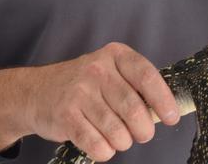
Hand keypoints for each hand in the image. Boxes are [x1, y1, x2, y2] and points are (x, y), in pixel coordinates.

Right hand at [0, 42, 179, 161]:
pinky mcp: (65, 115)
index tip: (172, 117)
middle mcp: (97, 70)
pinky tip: (103, 145)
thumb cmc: (83, 86)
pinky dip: (105, 151)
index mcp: (115, 55)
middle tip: (143, 134)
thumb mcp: (110, 73)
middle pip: (134, 108)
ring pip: (117, 130)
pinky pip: (96, 143)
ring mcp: (79, 92)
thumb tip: (164, 112)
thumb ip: (135, 87)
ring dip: (124, 142)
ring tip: (120, 138)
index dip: (163, 100)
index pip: (147, 77)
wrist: (35, 92)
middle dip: (144, 129)